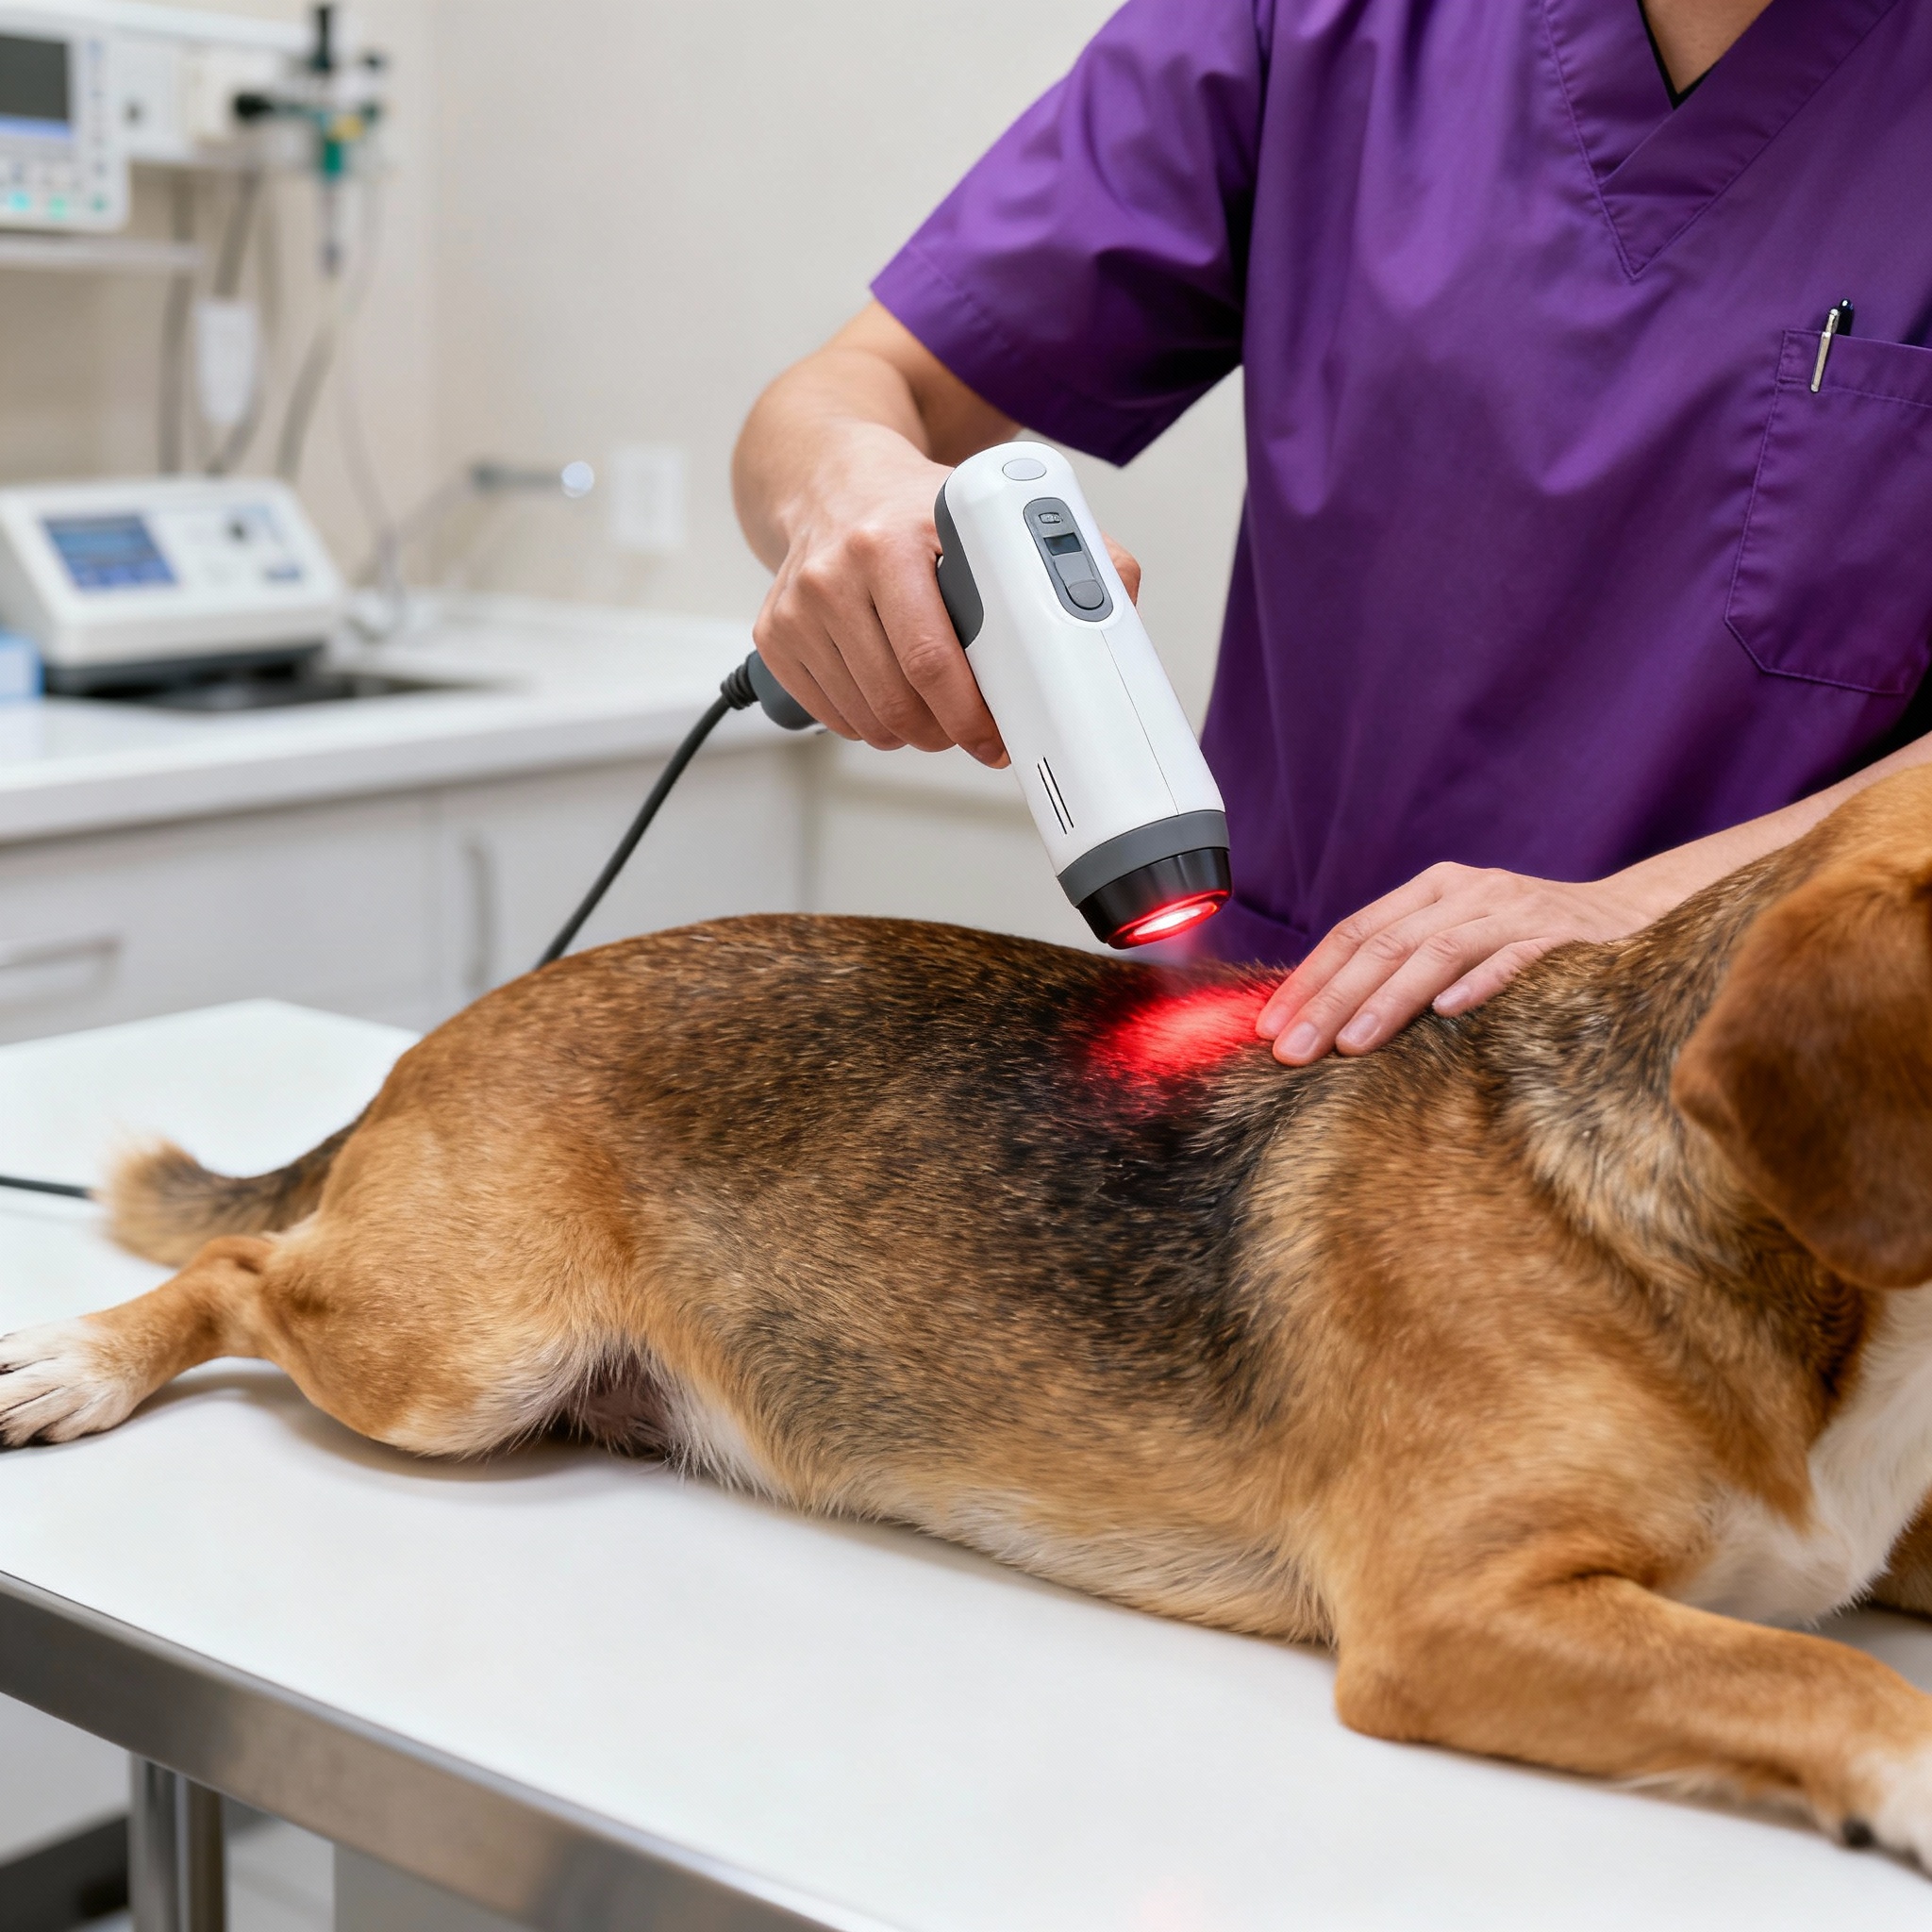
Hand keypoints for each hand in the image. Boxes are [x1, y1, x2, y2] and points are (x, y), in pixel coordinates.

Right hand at [750, 423, 1140, 766]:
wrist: (826, 476)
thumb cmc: (911, 503)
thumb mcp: (982, 508)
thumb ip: (1060, 546)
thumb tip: (1121, 594)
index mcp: (892, 538)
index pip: (931, 656)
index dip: (971, 712)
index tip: (999, 736)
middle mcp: (834, 570)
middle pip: (898, 700)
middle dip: (948, 734)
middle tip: (976, 735)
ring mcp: (797, 606)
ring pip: (867, 718)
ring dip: (912, 734)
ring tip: (936, 711)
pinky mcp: (773, 633)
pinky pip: (831, 715)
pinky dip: (868, 724)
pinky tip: (889, 694)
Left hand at [1255, 864, 1661, 1063]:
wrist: (1638, 917)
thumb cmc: (1532, 943)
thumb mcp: (1461, 940)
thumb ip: (1404, 964)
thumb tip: (1324, 1018)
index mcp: (1434, 891)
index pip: (1355, 933)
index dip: (1308, 979)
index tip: (1269, 1027)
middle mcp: (1469, 892)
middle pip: (1383, 946)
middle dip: (1330, 1001)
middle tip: (1292, 1050)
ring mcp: (1517, 911)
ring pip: (1436, 953)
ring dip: (1388, 1002)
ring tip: (1350, 1047)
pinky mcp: (1564, 938)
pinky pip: (1514, 959)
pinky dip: (1480, 985)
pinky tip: (1448, 1015)